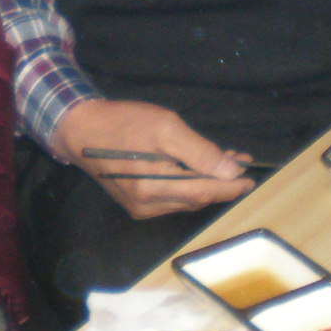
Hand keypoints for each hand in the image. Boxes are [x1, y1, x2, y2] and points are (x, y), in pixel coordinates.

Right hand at [51, 98, 257, 219]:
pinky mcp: (136, 204)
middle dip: (221, 182)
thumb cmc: (123, 123)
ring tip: (224, 162)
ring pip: (186, 200)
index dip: (231, 186)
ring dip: (207, 183)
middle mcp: (149, 206)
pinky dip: (189, 186)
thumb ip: (199, 152)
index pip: (205, 192)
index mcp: (154, 187)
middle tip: (239, 160)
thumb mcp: (164, 127)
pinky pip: (172, 199)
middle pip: (197, 198)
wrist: (80, 130)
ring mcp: (141, 208)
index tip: (250, 177)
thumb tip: (230, 171)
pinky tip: (196, 169)